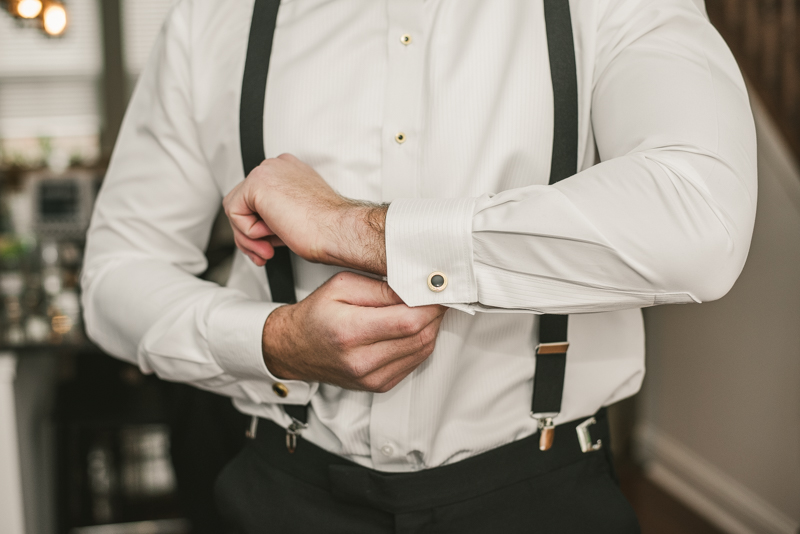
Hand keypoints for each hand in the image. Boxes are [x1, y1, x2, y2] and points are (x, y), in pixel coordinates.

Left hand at [223, 154, 386, 274]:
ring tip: (269, 248)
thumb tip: (256, 228)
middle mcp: (277, 166)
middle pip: (243, 202)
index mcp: (289, 171)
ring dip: (249, 237)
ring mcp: (266, 171)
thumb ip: (275, 214)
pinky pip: (234, 213)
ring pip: (235, 208)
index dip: (259, 226)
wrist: (338, 231)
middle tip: (266, 253)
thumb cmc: (328, 230)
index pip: (257, 198)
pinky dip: (249, 232)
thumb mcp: (296, 217)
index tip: (271, 245)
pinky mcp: (256, 182)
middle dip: (249, 234)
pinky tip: (274, 231)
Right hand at [262, 272, 445, 392]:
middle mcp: (361, 360)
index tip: (438, 288)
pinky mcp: (380, 385)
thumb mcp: (343, 285)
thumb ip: (381, 287)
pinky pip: (415, 361)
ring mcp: (372, 378)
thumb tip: (416, 288)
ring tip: (426, 307)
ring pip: (423, 350)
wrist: (295, 349)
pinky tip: (414, 326)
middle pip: (421, 336)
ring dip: (431, 326)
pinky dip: (421, 341)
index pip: (408, 320)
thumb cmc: (316, 315)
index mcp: (349, 331)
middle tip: (436, 294)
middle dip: (435, 312)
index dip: (431, 303)